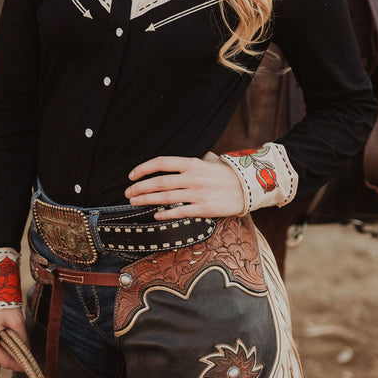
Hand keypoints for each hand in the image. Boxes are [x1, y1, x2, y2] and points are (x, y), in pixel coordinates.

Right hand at [0, 307, 29, 371]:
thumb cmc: (3, 302)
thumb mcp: (16, 321)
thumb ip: (22, 340)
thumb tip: (27, 353)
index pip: (3, 360)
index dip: (16, 365)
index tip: (26, 369)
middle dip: (11, 353)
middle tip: (24, 350)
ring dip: (4, 345)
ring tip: (14, 334)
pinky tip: (5, 330)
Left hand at [125, 153, 245, 218]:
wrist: (249, 188)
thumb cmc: (227, 174)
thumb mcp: (209, 161)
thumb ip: (193, 162)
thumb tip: (179, 162)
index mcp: (192, 163)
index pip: (162, 162)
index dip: (144, 168)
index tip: (132, 175)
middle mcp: (193, 177)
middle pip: (160, 181)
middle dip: (140, 187)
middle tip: (128, 193)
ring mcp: (198, 193)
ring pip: (166, 196)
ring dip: (147, 200)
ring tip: (134, 202)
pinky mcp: (204, 208)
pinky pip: (181, 211)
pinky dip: (166, 213)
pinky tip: (156, 215)